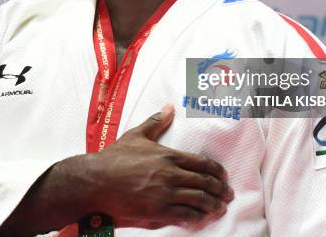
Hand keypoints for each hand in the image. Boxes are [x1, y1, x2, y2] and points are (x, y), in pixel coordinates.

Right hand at [86, 104, 233, 226]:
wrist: (98, 180)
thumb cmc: (115, 157)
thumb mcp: (137, 135)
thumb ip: (156, 122)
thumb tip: (169, 107)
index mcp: (169, 155)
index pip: (202, 163)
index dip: (217, 171)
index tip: (224, 176)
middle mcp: (171, 174)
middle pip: (205, 182)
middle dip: (220, 189)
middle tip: (228, 194)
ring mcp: (165, 194)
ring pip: (198, 200)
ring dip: (213, 204)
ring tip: (220, 207)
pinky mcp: (158, 210)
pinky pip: (184, 215)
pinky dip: (196, 216)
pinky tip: (202, 217)